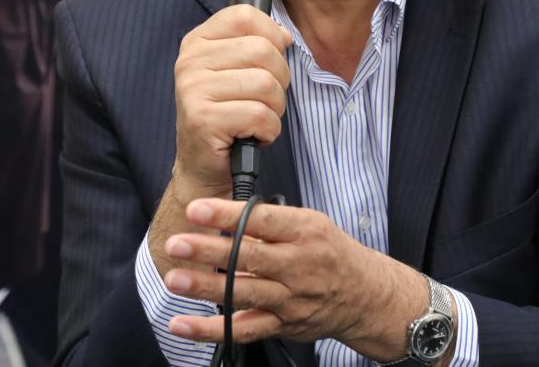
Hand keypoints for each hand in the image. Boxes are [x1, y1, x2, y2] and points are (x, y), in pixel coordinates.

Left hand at [162, 198, 430, 360]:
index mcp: (304, 232)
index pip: (261, 220)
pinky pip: (243, 330)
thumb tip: (223, 216)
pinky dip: (211, 330)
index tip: (196, 209)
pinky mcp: (282, 324)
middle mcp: (297, 265)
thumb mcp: (309, 224)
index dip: (226, 215)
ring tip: (174, 279)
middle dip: (208, 251)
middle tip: (177, 244)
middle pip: (248, 258)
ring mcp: (290, 298)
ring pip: (242, 294)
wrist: (364, 295)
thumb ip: (269, 223)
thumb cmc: (330, 252)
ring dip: (205, 288)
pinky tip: (183, 325)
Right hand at [172, 5, 291, 198]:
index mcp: (197, 42)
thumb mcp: (234, 72)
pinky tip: (253, 135)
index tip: (270, 61)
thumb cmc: (226, 116)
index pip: (243, 15)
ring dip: (274, 108)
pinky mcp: (201, 119)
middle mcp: (189, 61)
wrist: (202, 166)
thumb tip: (285, 37)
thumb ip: (255, 45)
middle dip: (279, 80)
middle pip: (262, 50)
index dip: (271, 35)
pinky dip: (268, 130)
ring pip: (265, 84)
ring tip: (257, 119)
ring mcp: (192, 89)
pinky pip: (259, 114)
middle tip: (264, 100)